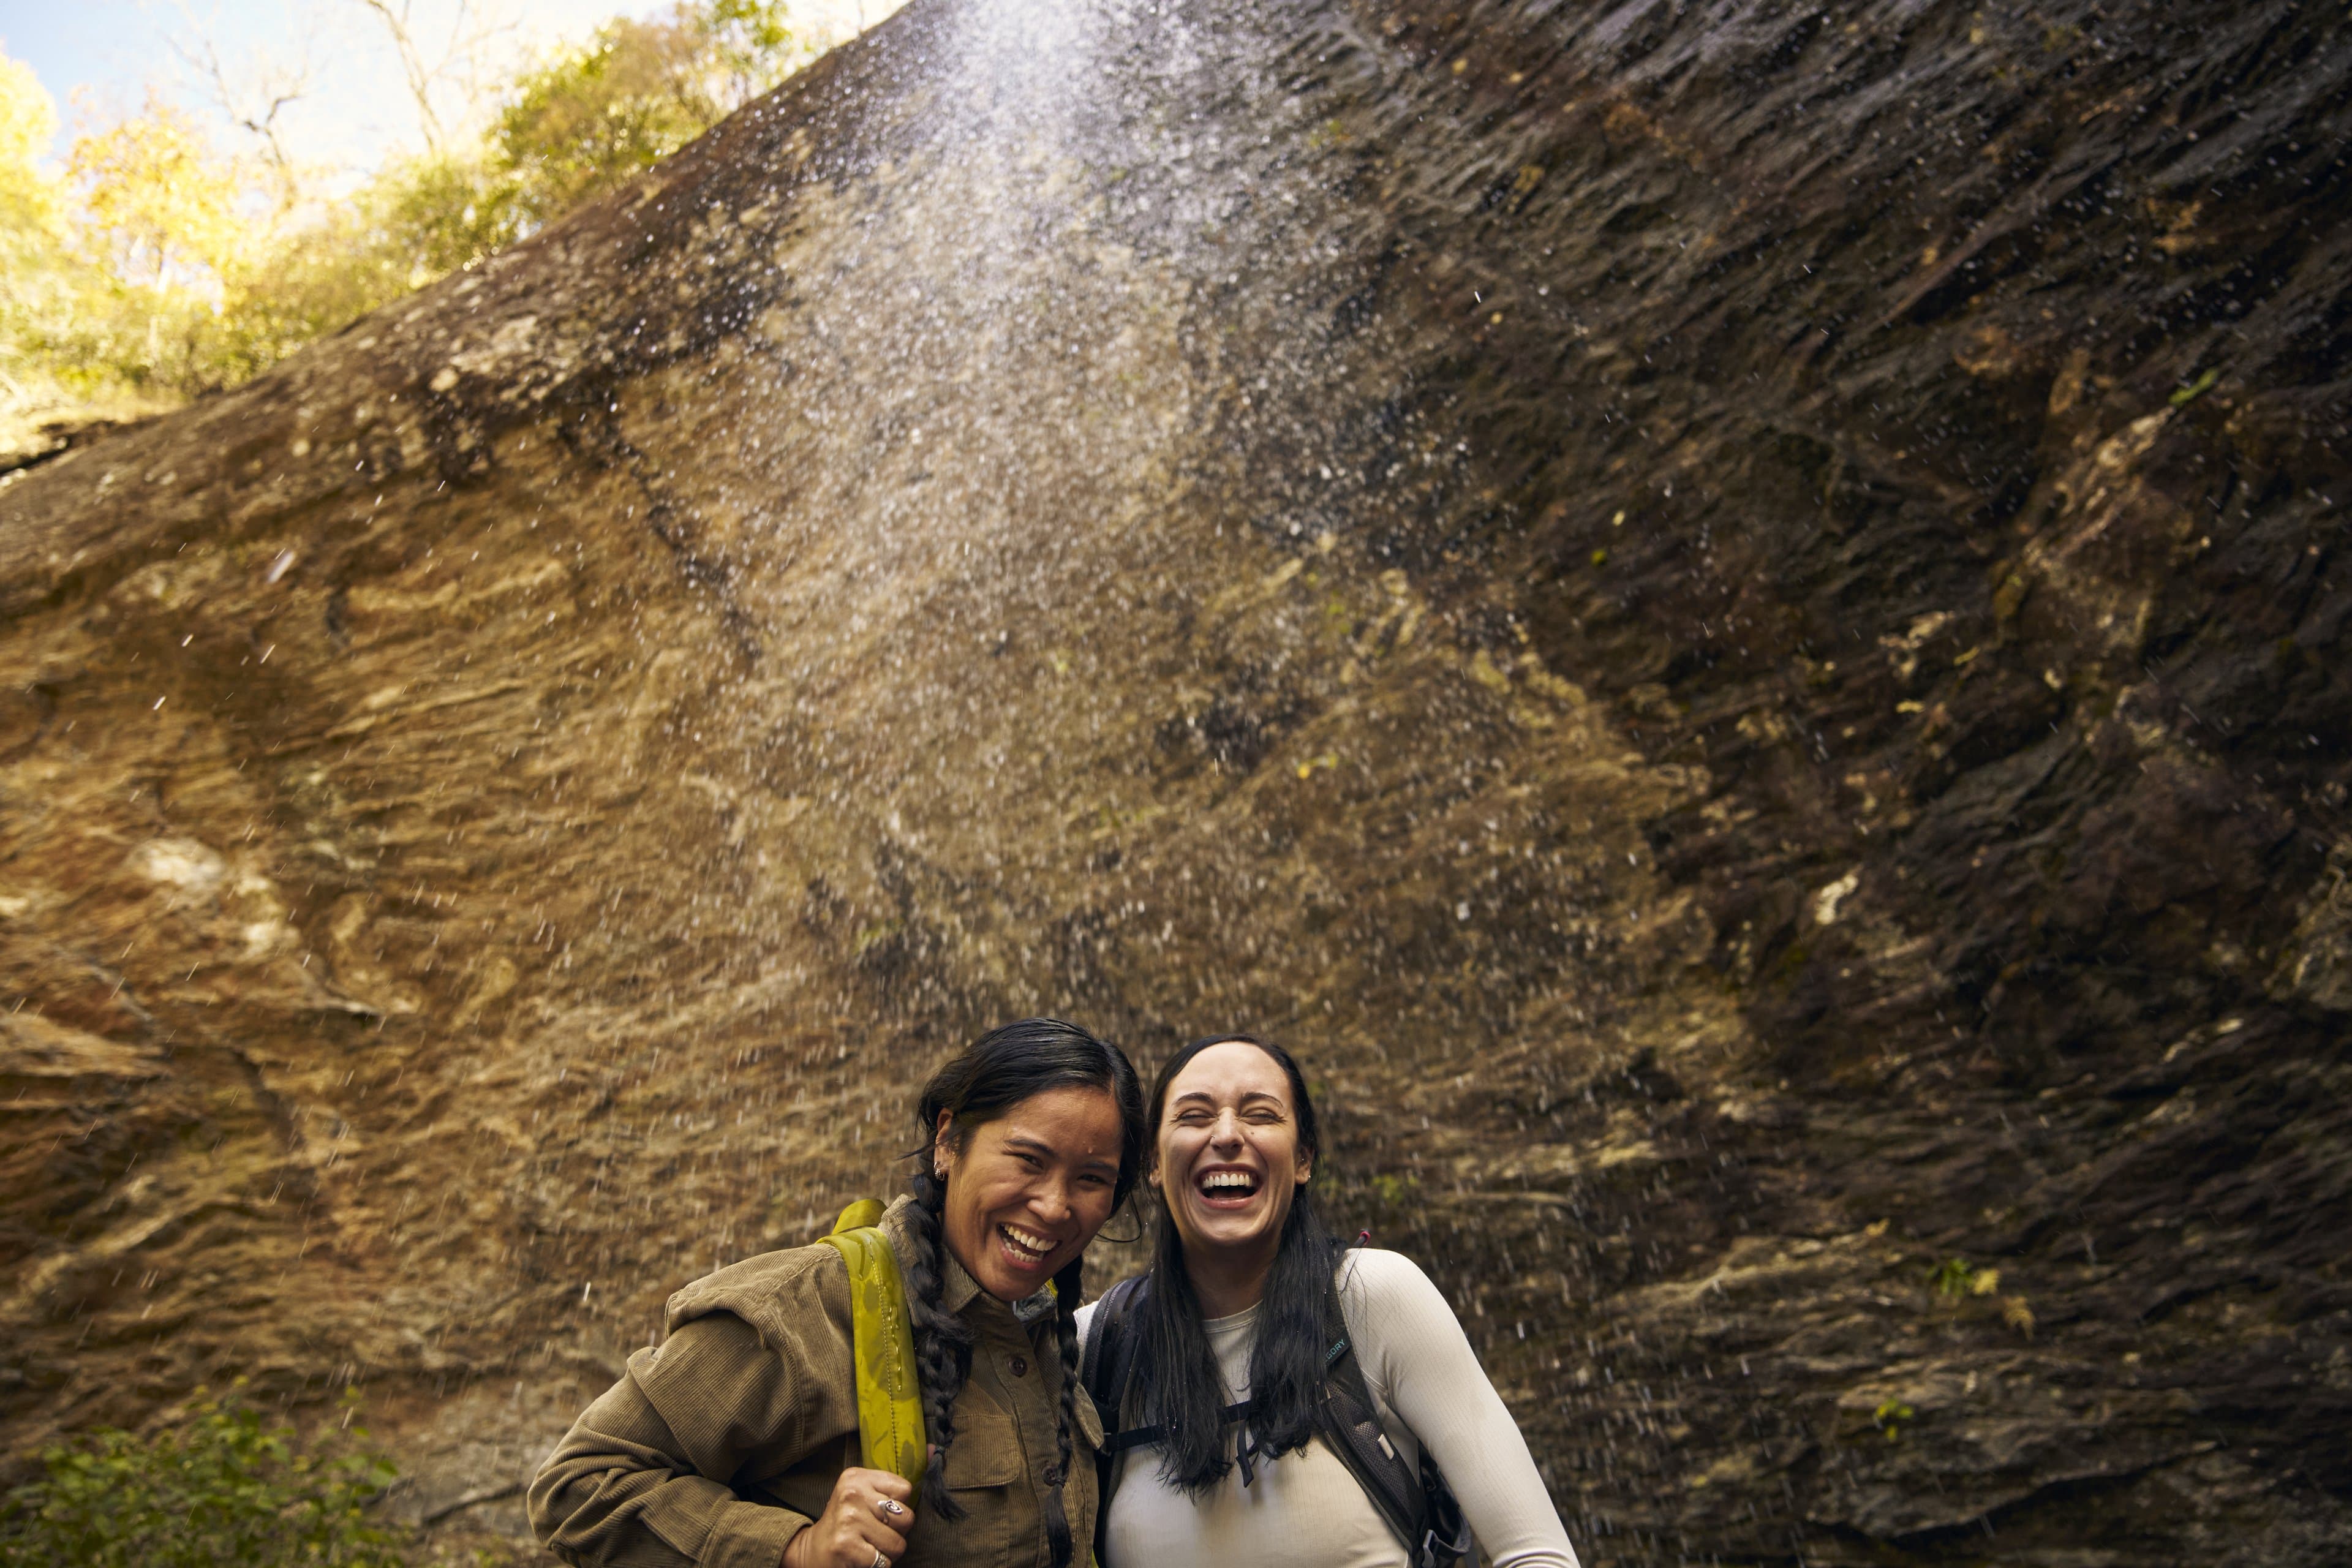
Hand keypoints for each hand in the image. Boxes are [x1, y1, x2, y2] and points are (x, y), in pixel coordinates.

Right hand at [782, 1466, 914, 1567]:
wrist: (813, 1550)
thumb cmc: (847, 1521)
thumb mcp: (866, 1493)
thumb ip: (897, 1479)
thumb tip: (934, 1450)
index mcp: (857, 1477)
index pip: (905, 1490)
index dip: (899, 1507)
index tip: (880, 1512)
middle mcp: (852, 1494)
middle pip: (906, 1518)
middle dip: (896, 1533)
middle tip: (875, 1533)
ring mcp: (848, 1520)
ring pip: (898, 1544)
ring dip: (887, 1552)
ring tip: (869, 1545)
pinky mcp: (846, 1546)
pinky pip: (884, 1561)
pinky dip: (877, 1565)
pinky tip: (861, 1557)